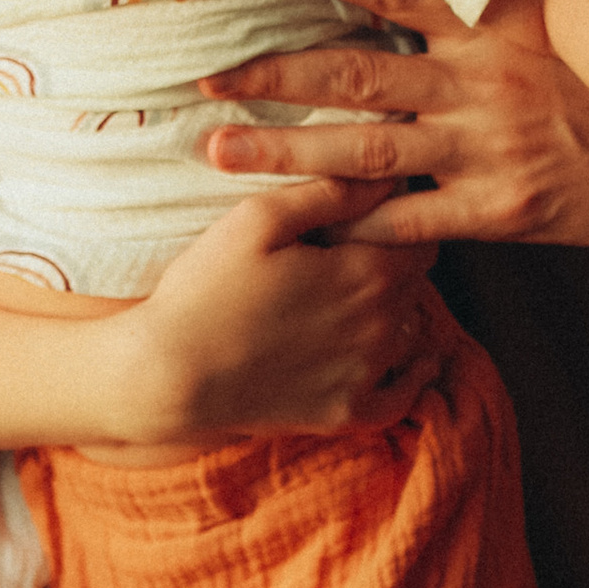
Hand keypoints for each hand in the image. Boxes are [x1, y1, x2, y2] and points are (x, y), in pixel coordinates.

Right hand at [114, 182, 445, 441]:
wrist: (169, 377)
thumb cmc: (206, 290)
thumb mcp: (257, 219)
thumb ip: (330, 192)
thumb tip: (387, 173)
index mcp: (368, 273)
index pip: (419, 234)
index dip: (399, 217)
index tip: (371, 210)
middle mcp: (383, 326)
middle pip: (415, 280)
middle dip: (394, 258)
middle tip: (356, 247)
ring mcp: (368, 376)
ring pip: (410, 330)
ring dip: (395, 310)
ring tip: (355, 295)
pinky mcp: (348, 414)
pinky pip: (405, 397)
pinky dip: (411, 376)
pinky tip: (406, 360)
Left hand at [198, 0, 588, 246]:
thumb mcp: (574, 9)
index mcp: (495, 26)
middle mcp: (481, 83)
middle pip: (358, 76)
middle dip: (275, 76)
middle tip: (203, 77)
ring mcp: (487, 148)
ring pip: (367, 151)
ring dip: (286, 153)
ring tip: (215, 149)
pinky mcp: (501, 208)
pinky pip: (412, 221)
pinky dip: (354, 223)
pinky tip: (297, 224)